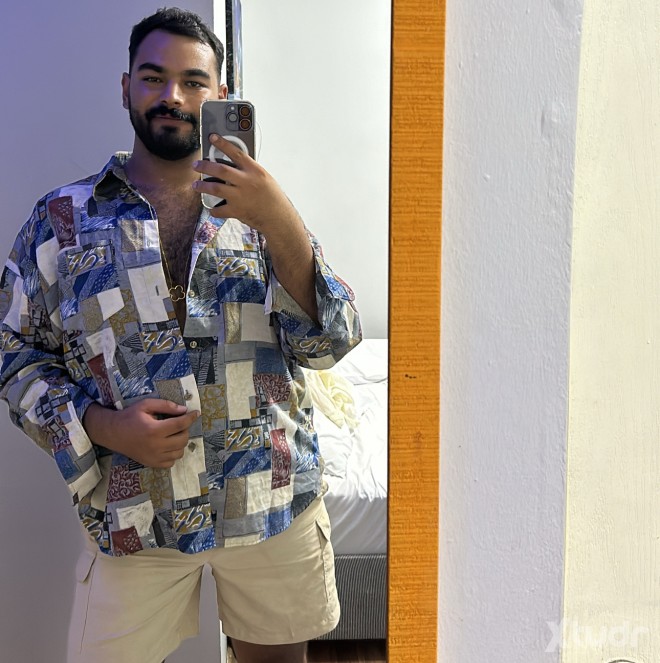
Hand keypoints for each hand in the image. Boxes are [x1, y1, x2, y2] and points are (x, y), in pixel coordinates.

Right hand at [83, 399, 199, 468]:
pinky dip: (173, 454)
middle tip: (180, 423)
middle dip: (185, 429)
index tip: (196, 413)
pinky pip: (171, 462)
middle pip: (183, 439)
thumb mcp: (146, 405)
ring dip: (180, 442)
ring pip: (179, 452)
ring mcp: (154, 457)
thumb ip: (166, 406)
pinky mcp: (152, 464)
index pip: (180, 424)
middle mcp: (156, 446)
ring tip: (173, 434)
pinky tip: (168, 445)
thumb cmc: (130, 416)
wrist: (113, 433)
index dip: (191, 417)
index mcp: (154, 430)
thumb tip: (184, 410)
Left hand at [192, 134, 300, 235]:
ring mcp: (240, 197)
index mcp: (255, 171)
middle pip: (221, 170)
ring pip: (215, 188)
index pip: (236, 153)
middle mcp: (246, 182)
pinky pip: (219, 210)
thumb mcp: (265, 179)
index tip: (212, 138)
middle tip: (196, 165)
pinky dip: (213, 210)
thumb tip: (234, 166)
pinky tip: (211, 208)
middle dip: (205, 166)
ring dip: (203, 186)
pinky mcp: (237, 211)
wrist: (278, 218)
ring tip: (196, 185)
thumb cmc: (273, 198)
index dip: (223, 144)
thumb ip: (250, 172)